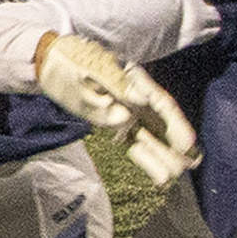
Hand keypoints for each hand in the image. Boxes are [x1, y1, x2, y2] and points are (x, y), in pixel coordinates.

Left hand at [33, 31, 198, 187]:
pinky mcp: (113, 122)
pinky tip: (159, 175)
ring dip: (162, 157)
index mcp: (133, 81)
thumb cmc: (71, 61)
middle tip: (189, 166)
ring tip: (174, 177)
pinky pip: (133, 143)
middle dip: (174, 146)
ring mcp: (125, 111)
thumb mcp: (92, 69)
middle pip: (160, 124)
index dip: (176, 125)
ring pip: (149, 137)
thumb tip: (141, 102)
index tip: (187, 144)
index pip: (161, 105)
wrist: (47, 62)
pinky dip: (146, 159)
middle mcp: (134, 98)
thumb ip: (116, 86)